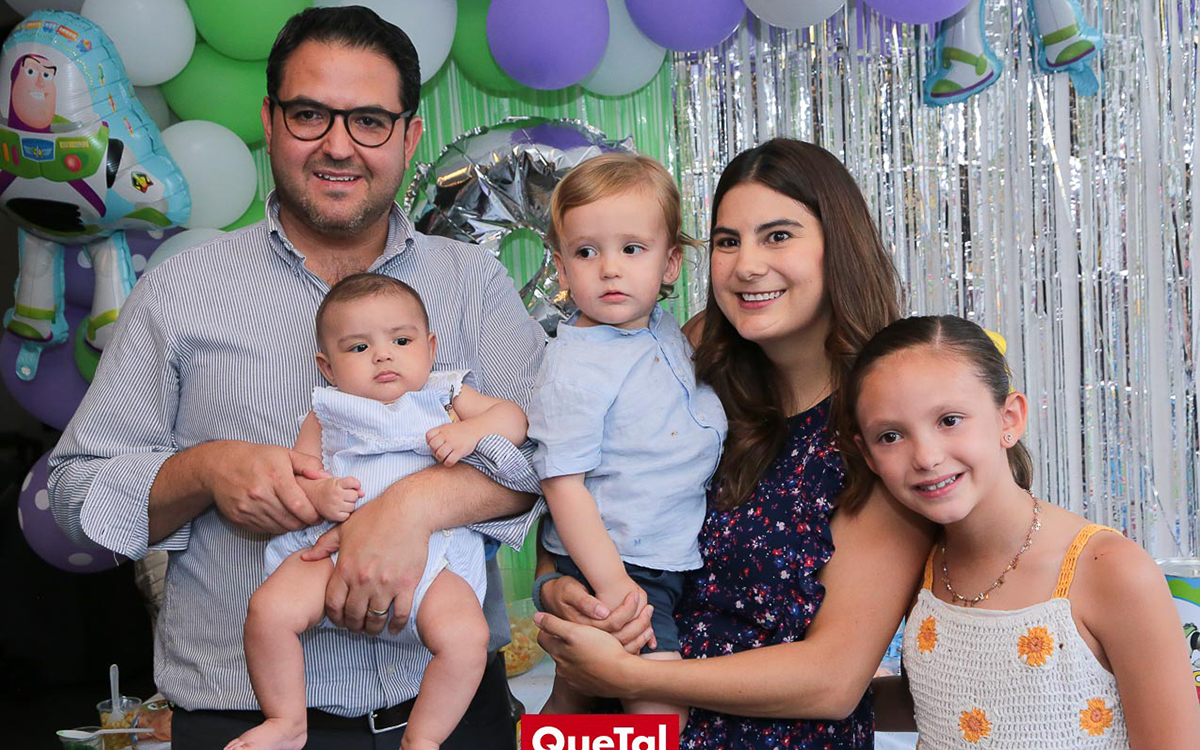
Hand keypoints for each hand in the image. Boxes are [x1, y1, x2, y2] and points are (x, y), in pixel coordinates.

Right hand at [200, 441, 325, 533]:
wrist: (219, 465)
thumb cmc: (256, 458)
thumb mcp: (284, 453)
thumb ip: (308, 464)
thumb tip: (326, 477)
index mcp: (275, 477)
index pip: (300, 506)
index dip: (313, 515)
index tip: (318, 515)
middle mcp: (260, 495)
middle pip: (291, 521)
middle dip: (303, 522)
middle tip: (308, 517)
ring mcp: (248, 508)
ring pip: (278, 528)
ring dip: (289, 525)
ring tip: (294, 516)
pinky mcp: (239, 518)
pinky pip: (264, 530)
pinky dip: (274, 526)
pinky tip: (277, 516)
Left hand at [301, 493, 429, 635]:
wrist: (408, 511)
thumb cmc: (376, 516)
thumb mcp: (344, 528)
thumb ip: (324, 545)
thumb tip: (306, 557)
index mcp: (346, 568)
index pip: (333, 604)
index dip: (334, 617)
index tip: (339, 619)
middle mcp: (363, 580)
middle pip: (353, 615)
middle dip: (352, 625)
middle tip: (356, 627)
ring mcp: (385, 584)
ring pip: (375, 618)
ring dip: (372, 628)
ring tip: (372, 629)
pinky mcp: (406, 584)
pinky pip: (400, 613)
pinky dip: (396, 625)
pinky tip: (394, 628)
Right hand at [311, 476, 361, 521]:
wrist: (312, 496)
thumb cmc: (329, 488)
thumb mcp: (339, 482)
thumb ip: (352, 485)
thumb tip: (363, 494)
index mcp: (336, 484)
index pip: (353, 482)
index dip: (356, 484)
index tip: (353, 486)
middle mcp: (335, 495)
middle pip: (355, 496)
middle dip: (352, 495)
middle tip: (344, 495)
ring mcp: (334, 506)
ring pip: (352, 507)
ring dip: (349, 505)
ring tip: (341, 502)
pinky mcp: (333, 515)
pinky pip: (347, 516)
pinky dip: (345, 513)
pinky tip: (339, 509)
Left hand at [425, 422, 480, 466]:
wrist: (474, 429)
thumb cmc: (458, 431)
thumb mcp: (446, 427)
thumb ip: (437, 434)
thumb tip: (429, 446)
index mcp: (442, 429)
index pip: (428, 436)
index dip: (429, 442)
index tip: (436, 444)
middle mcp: (447, 435)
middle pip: (433, 446)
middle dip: (434, 451)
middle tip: (440, 452)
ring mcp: (453, 443)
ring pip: (439, 455)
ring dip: (440, 458)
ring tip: (445, 456)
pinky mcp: (460, 451)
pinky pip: (449, 461)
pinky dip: (448, 463)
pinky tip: (451, 460)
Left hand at [535, 611, 644, 697]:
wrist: (623, 676)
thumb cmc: (602, 651)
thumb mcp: (576, 631)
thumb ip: (553, 624)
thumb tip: (536, 618)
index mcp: (559, 653)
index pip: (542, 638)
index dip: (548, 628)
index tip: (556, 623)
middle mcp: (563, 669)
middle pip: (556, 652)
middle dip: (562, 643)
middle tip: (576, 634)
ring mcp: (575, 680)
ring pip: (569, 664)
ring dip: (575, 656)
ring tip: (590, 647)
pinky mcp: (588, 687)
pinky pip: (582, 676)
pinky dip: (586, 668)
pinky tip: (597, 662)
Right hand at [541, 575, 655, 652]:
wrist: (552, 602)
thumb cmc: (563, 592)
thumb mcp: (570, 591)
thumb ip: (585, 602)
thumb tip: (603, 612)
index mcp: (583, 628)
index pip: (612, 624)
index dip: (627, 611)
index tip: (636, 595)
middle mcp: (589, 641)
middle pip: (622, 638)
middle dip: (640, 624)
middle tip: (650, 608)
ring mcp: (594, 647)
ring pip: (624, 647)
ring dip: (641, 634)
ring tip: (649, 617)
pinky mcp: (599, 649)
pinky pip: (622, 651)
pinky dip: (636, 643)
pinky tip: (645, 633)